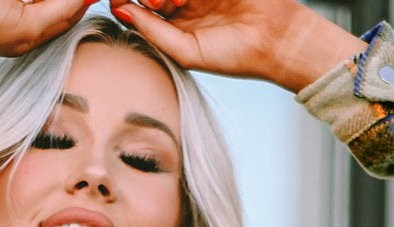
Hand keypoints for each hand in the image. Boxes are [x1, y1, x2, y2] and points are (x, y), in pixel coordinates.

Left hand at [107, 0, 361, 91]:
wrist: (275, 39)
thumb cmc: (233, 54)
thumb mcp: (186, 51)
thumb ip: (152, 31)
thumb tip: (119, 10)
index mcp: (172, 21)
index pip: (139, 5)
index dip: (127, 2)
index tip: (120, 2)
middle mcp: (181, 0)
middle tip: (155, 2)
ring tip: (172, 1)